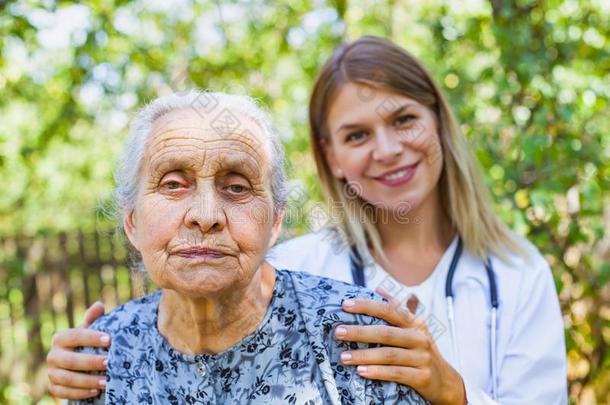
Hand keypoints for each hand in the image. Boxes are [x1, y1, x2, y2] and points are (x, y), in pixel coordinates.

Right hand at [47, 301, 109, 399]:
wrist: (76, 364)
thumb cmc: (86, 343)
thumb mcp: (90, 330)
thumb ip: (93, 319)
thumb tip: (99, 305)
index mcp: (61, 338)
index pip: (75, 336)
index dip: (91, 338)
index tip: (110, 340)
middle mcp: (53, 355)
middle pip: (70, 360)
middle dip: (91, 362)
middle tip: (109, 362)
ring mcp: (51, 373)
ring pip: (67, 378)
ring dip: (88, 381)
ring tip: (107, 381)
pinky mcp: (53, 388)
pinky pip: (64, 393)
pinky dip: (80, 393)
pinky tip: (96, 391)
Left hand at [335, 288, 466, 404]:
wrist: (444, 381)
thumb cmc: (420, 351)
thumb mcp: (413, 329)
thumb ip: (398, 309)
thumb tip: (379, 289)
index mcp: (414, 323)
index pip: (389, 309)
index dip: (367, 305)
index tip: (345, 305)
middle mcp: (419, 338)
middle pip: (386, 332)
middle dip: (359, 332)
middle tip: (338, 332)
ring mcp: (422, 358)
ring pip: (388, 354)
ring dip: (364, 355)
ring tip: (344, 357)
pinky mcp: (422, 377)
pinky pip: (396, 373)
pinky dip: (377, 372)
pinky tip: (361, 371)